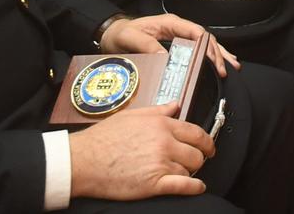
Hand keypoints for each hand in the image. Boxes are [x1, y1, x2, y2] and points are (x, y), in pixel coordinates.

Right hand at [68, 107, 215, 200]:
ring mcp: (160, 163)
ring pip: (190, 169)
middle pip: (197, 153)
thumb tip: (174, 105)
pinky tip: (197, 188)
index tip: (209, 146)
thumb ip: (158, 110)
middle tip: (195, 161)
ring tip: (182, 173)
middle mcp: (164, 142)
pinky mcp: (154, 184)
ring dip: (189, 173)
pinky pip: (184, 186)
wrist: (84, 161)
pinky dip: (194, 188)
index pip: (196, 132)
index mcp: (161, 125)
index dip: (206, 141)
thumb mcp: (132, 115)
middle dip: (198, 158)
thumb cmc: (103, 139)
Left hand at [99, 15, 239, 76]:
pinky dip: (209, 57)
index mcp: (170, 23)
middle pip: (205, 39)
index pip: (195, 32)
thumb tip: (165, 56)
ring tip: (231, 67)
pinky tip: (218, 65)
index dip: (207, 46)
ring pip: (205, 44)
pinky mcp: (176, 46)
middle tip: (225, 70)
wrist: (112, 35)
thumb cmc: (120, 34)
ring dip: (218, 55)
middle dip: (217, 53)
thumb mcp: (130, 38)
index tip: (213, 60)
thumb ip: (146, 44)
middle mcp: (177, 29)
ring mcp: (178, 37)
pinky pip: (197, 50)